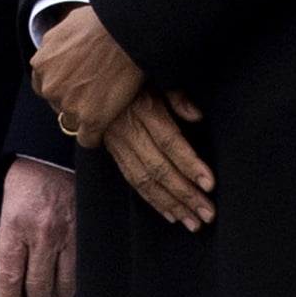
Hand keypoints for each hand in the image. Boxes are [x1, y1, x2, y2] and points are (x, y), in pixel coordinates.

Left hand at [0, 158, 76, 296]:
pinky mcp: (83, 230)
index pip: (10, 276)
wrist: (55, 153)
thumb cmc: (27, 178)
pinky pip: (80, 265)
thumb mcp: (6, 206)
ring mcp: (64, 233)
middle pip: (37, 285)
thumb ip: (1, 238)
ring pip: (63, 281)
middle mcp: (39, 233)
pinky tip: (69, 285)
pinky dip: (74, 280)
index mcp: (15, 226)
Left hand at [30, 6, 143, 146]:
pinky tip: (108, 122)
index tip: (78, 82)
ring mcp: (69, 105)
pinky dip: (97, 134)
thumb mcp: (66, 25)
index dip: (63, 84)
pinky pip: (88, 139)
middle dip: (73, 99)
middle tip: (96, 89)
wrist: (127, 31)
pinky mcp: (91, 120)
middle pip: (58, 104)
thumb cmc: (102, 21)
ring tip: (106, 103)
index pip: (44, 86)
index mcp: (41, 64)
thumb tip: (53, 51)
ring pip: (73, 121)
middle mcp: (50, 87)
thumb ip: (54, 44)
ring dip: (86, 115)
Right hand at [102, 88, 214, 231]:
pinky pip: (134, 182)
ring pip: (146, 181)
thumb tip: (197, 116)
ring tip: (193, 222)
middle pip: (159, 168)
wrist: (86, 80)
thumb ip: (175, 95)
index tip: (209, 183)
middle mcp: (129, 131)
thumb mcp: (151, 75)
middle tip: (207, 213)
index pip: (169, 141)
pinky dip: (153, 201)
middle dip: (185, 194)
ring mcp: (119, 145)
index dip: (189, 163)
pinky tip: (171, 215)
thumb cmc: (130, 75)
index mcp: (143, 109)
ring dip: (171, 204)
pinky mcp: (114, 154)